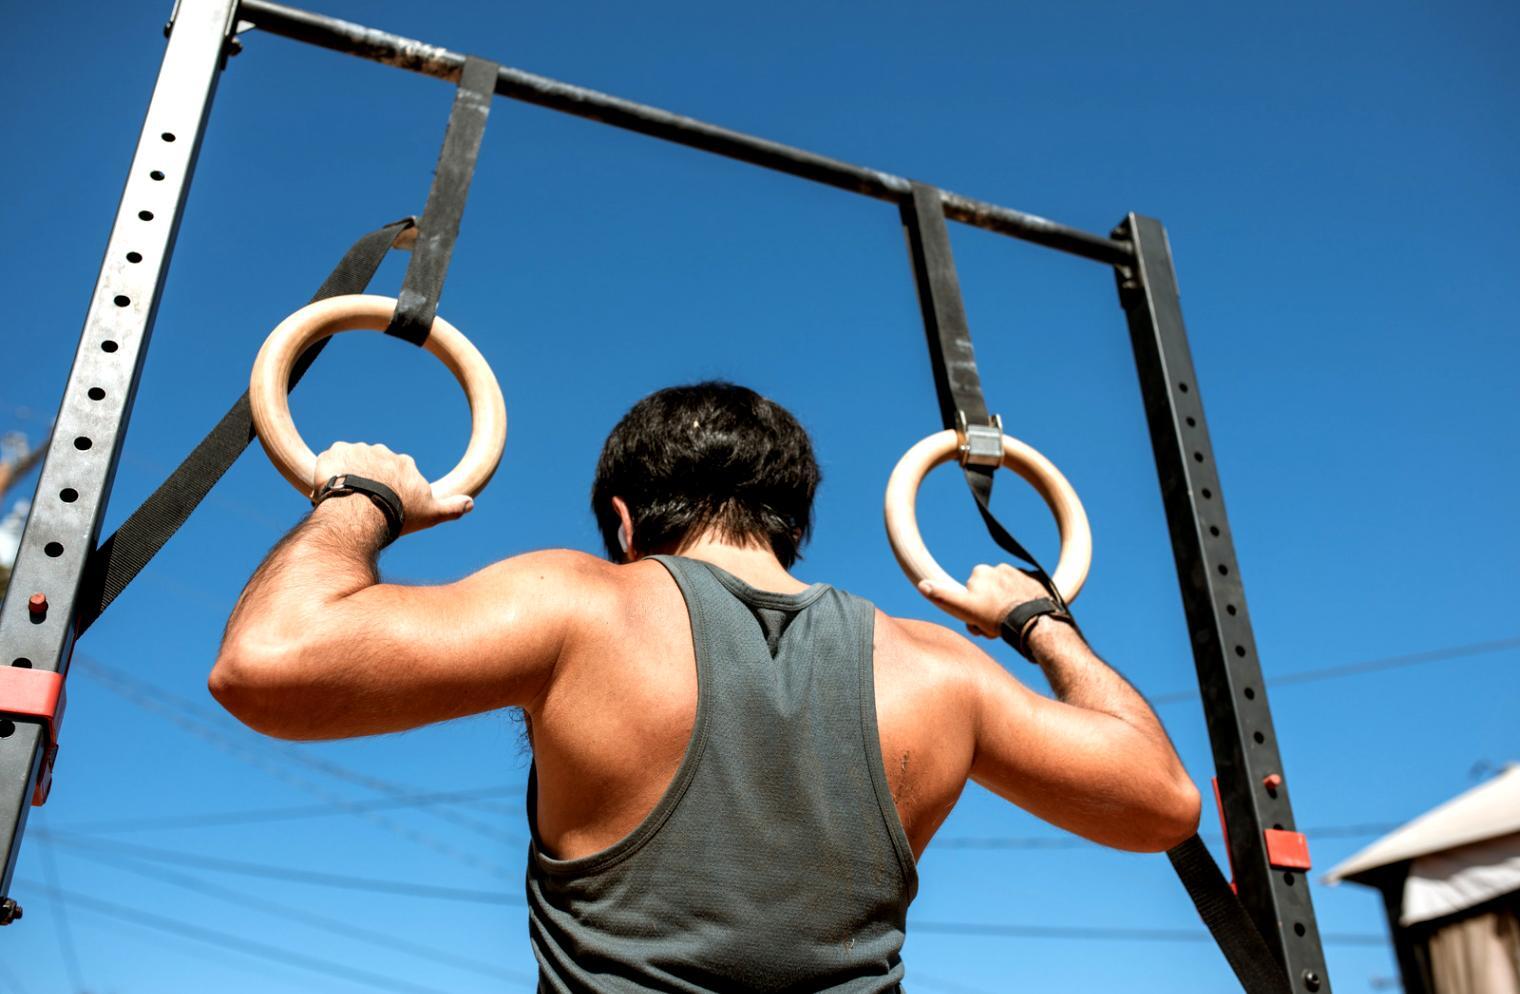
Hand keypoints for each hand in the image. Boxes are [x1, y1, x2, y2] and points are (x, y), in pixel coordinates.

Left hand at [312, 442, 473, 535]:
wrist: (363, 511)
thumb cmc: (397, 514)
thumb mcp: (431, 514)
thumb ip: (451, 508)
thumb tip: (471, 503)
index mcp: (405, 463)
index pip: (397, 470)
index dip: (389, 486)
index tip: (383, 501)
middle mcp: (384, 451)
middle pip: (373, 464)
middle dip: (367, 478)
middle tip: (361, 501)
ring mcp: (359, 450)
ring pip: (351, 461)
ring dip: (347, 474)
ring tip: (343, 498)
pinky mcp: (336, 452)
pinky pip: (330, 459)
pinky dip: (328, 471)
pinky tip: (329, 488)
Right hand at [918, 563, 1051, 638]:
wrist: (1035, 621)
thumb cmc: (998, 616)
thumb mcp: (965, 608)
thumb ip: (943, 597)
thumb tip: (922, 585)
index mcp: (980, 571)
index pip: (969, 592)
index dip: (971, 610)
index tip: (979, 622)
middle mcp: (999, 567)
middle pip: (988, 593)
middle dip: (988, 610)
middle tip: (995, 627)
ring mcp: (1019, 573)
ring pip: (1005, 594)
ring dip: (1004, 607)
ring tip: (1011, 623)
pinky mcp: (1036, 581)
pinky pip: (1023, 593)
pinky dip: (1021, 603)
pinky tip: (1023, 616)